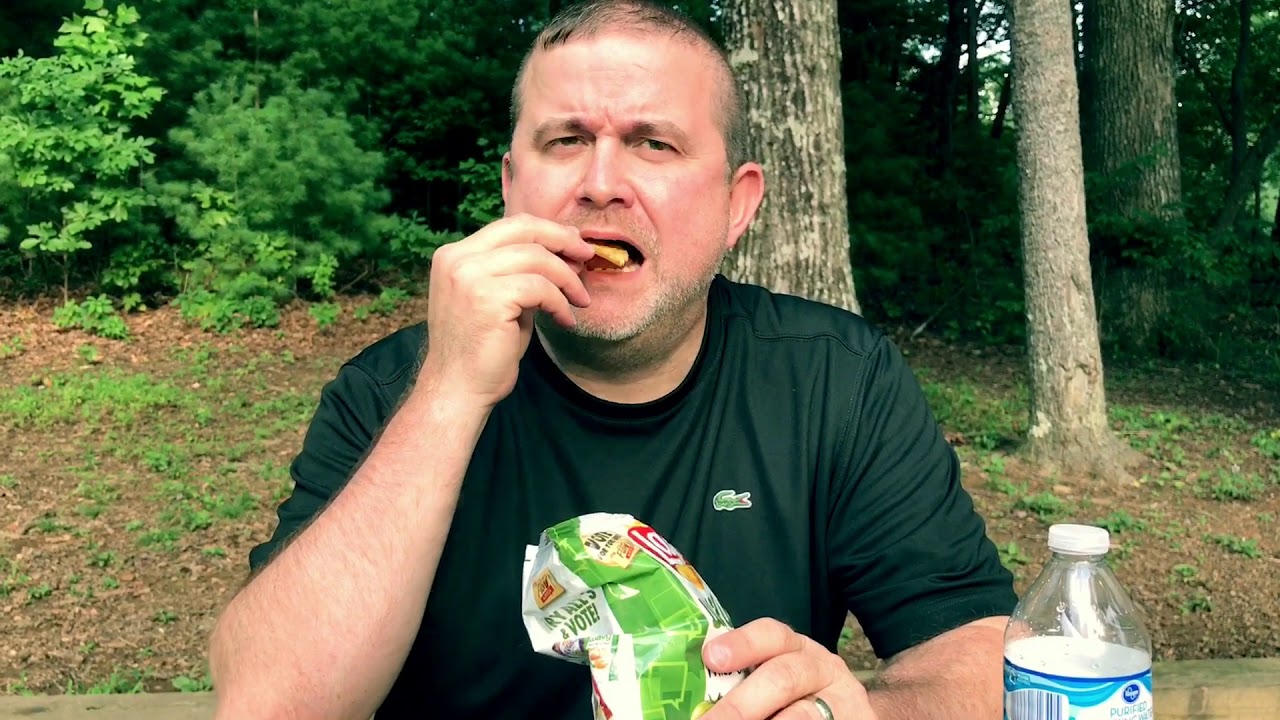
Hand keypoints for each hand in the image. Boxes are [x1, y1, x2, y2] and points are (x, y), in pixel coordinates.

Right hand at [419, 213, 595, 407]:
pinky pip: (540, 288)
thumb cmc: (483, 350)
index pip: (511, 225)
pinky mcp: (486, 297)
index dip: (549, 231)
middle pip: (524, 230)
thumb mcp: (500, 300)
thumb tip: (565, 251)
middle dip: (563, 241)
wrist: (458, 390)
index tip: (574, 245)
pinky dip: (560, 303)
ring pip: (537, 258)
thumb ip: (521, 273)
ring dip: (567, 279)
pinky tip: (565, 320)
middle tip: (588, 259)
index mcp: (455, 255)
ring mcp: (468, 276)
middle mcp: (457, 259)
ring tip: (580, 300)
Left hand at [701, 618, 876, 719]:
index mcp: (797, 648)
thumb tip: (693, 702)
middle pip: (782, 677)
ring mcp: (842, 701)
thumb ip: (744, 681)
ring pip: (804, 715)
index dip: (742, 643)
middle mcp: (822, 668)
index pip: (772, 635)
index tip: (711, 657)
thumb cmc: (800, 697)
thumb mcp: (778, 678)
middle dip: (740, 705)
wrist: (851, 716)